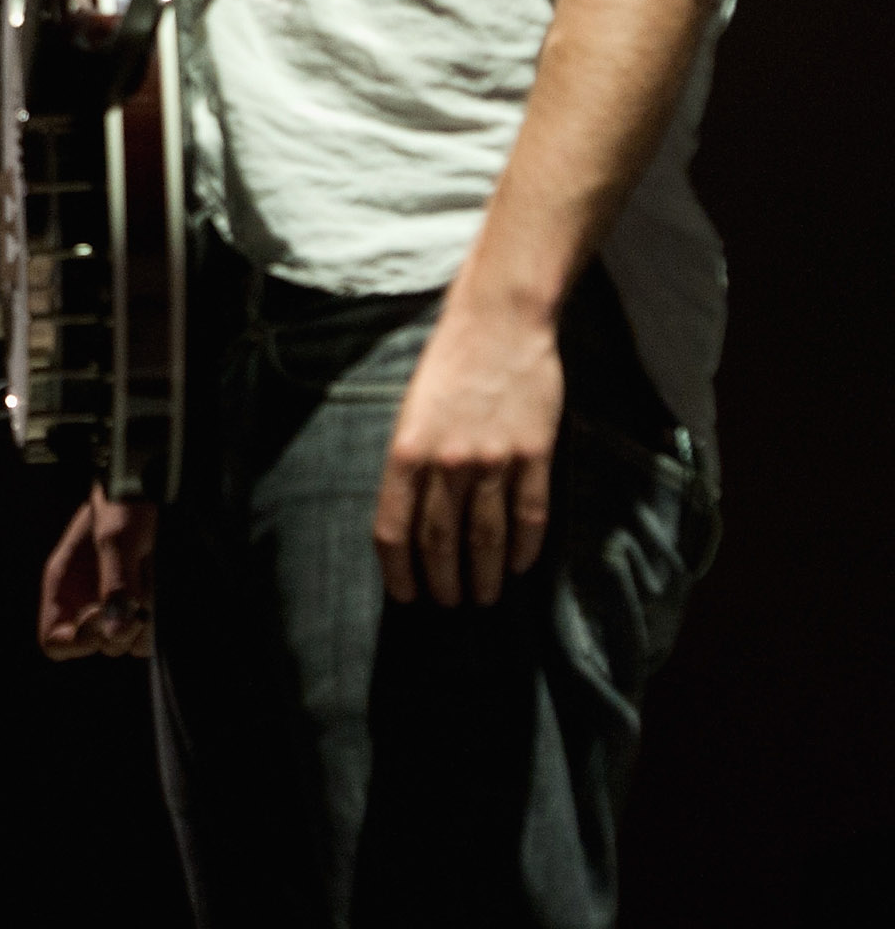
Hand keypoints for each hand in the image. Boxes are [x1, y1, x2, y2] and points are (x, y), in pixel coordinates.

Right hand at [39, 484, 155, 658]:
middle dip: (117, 629)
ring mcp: (115, 602)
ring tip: (149, 586)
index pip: (54, 641)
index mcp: (64, 583)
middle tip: (135, 599)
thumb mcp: (117, 536)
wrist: (152, 480)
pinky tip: (158, 588)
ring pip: (126, 643)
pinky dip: (157, 619)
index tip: (100, 615)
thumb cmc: (124, 499)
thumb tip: (116, 631)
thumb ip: (115, 583)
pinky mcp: (140, 602)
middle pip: (96, 645)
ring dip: (142, 624)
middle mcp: (85, 598)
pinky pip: (148, 633)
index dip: (76, 641)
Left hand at [372, 286, 564, 606]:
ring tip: (483, 598)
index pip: (394, 528)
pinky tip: (520, 566)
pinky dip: (524, 547)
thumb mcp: (411, 412)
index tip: (405, 595)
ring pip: (485, 537)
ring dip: (483, 575)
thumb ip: (411, 462)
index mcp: (406, 451)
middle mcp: (446, 462)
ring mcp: (493, 460)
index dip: (398, 570)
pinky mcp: (534, 454)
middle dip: (442, 581)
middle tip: (447, 604)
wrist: (498, 324)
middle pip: (440, 541)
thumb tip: (412, 517)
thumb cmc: (448, 366)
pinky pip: (529, 514)